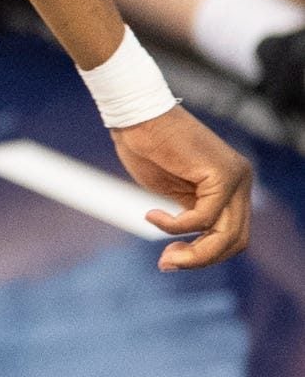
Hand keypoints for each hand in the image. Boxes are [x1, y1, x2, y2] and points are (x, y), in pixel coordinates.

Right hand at [111, 105, 252, 270]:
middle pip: (235, 241)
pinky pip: (203, 218)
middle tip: (165, 263)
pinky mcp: (222, 175)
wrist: (135, 112)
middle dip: (200, 259)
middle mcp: (241, 181)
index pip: (231, 234)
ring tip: (165, 255)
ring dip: (194, 254)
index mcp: (231, 186)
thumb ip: (189, 212)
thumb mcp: (172, 190)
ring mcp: (236, 178)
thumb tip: (189, 250)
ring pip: (226, 235)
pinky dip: (175, 226)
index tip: (167, 258)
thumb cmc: (144, 145)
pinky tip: (152, 215)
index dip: (203, 254)